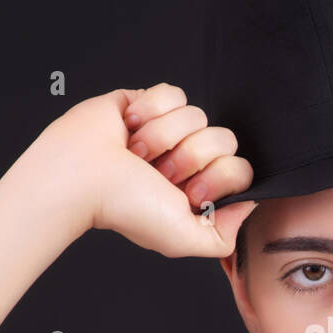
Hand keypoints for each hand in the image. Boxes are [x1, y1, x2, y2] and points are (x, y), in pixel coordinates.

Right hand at [26, 84, 256, 257]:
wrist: (82, 176)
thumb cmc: (125, 208)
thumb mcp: (183, 239)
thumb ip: (224, 236)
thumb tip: (249, 206)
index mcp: (198, 189)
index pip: (240, 170)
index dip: (217, 179)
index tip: (188, 194)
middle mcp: (187, 159)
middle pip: (225, 139)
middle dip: (189, 157)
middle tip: (158, 173)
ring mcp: (169, 130)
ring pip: (198, 115)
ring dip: (162, 137)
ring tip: (137, 154)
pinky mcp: (149, 102)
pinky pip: (174, 94)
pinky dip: (150, 110)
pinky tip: (129, 128)